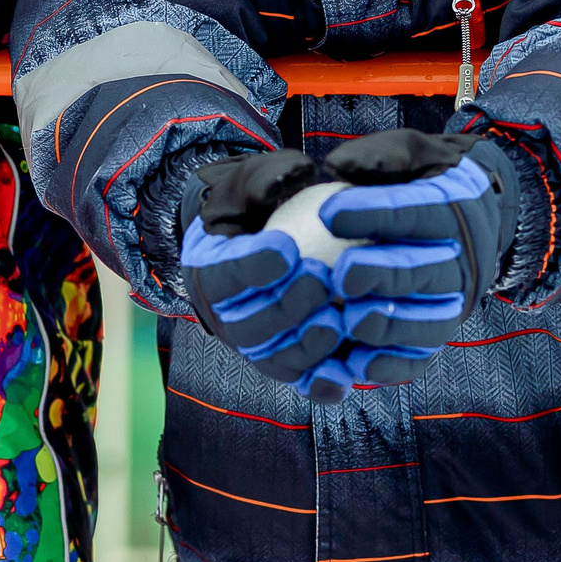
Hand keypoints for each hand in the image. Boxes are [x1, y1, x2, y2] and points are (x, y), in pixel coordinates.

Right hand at [180, 151, 349, 388]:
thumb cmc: (264, 205)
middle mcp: (228, 316)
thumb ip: (267, 179)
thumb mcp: (257, 181)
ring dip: (306, 344)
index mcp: (211, 271)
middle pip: (249, 325)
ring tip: (338, 320)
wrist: (274, 239)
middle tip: (321, 278)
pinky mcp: (292, 367)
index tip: (286, 247)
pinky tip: (350, 373)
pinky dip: (323, 384)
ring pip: (275, 358)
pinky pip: (304, 382)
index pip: (224, 274)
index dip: (252, 267)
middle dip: (284, 306)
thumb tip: (290, 177)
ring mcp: (259, 346)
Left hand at [315, 130, 517, 351]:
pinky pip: (420, 358)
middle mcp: (461, 260)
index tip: (329, 212)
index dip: (377, 213)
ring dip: (389, 326)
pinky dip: (392, 366)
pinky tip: (354, 366)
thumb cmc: (422, 179)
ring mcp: (453, 303)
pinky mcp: (439, 337)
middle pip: (425, 272)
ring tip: (348, 321)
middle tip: (341, 274)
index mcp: (452, 210)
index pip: (418, 212)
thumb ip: (381, 156)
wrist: (470, 220)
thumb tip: (340, 166)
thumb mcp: (411, 151)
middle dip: (384, 275)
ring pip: (428, 321)